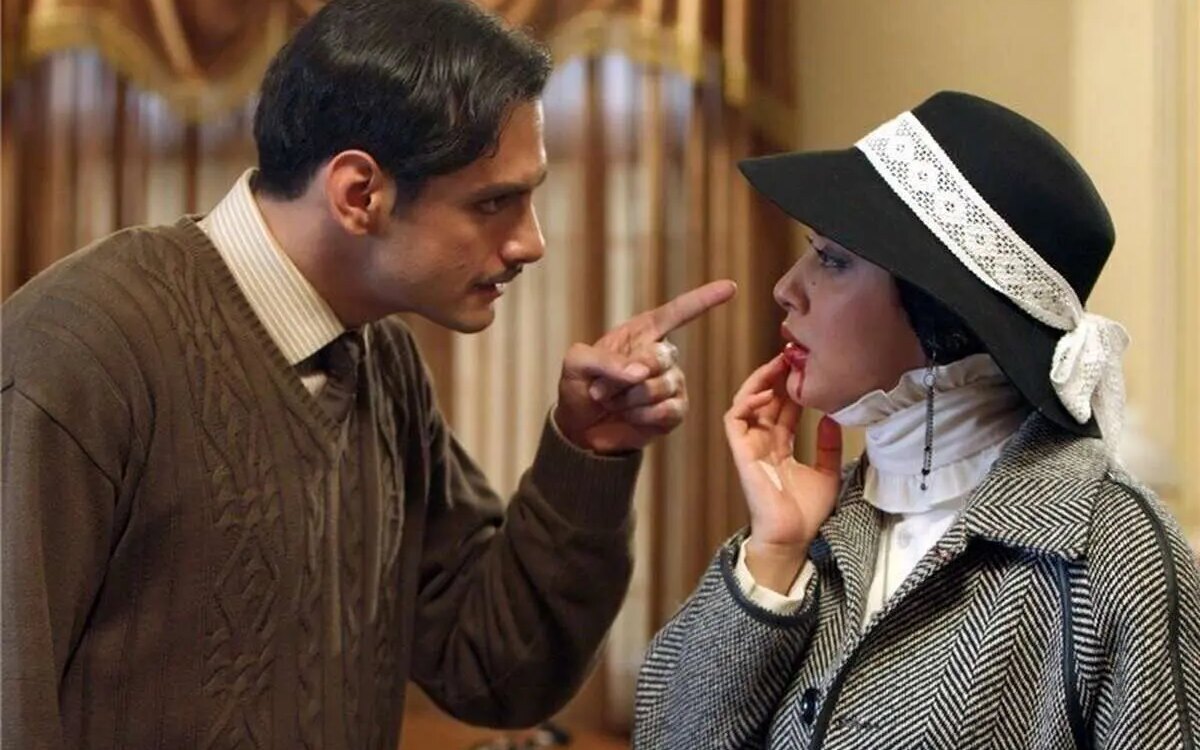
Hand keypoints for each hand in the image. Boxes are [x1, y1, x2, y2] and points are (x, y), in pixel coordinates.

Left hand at [553, 280, 736, 453]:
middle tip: (601, 390)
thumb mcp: (577, 364)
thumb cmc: (580, 386)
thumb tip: (642, 373)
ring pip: (660, 387)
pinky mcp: (675, 411)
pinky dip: (641, 416)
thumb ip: (605, 361)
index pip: (677, 312)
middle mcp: (661, 355)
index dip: (703, 299)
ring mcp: (672, 382)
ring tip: (613, 402)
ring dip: (627, 399)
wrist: (581, 428)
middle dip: (626, 377)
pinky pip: (666, 410)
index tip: (730, 287)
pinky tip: (630, 416)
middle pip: (661, 356)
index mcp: (642, 333)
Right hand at [724, 355, 841, 591]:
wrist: (792, 536)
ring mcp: (749, 446)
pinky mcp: (741, 452)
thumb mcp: (827, 472)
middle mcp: (762, 442)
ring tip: (779, 365)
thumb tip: (835, 417)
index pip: (783, 408)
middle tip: (794, 355)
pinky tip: (766, 393)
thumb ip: (828, 446)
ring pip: (747, 403)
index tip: (807, 368)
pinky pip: (735, 419)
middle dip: (778, 376)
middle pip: (766, 400)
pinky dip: (747, 402)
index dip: (793, 387)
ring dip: (760, 381)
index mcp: (780, 447)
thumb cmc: (806, 512)